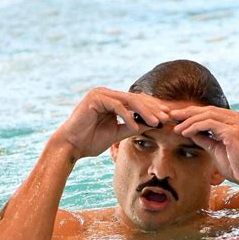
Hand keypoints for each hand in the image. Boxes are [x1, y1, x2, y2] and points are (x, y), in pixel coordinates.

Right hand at [55, 87, 169, 158]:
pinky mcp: (95, 98)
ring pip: (129, 100)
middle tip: (166, 117)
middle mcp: (107, 93)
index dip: (153, 109)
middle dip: (153, 108)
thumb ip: (133, 127)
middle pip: (136, 98)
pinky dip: (128, 116)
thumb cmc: (91, 141)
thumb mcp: (118, 134)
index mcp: (112, 100)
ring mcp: (100, 93)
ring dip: (144, 111)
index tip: (167, 117)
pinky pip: (117, 106)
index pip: (137, 101)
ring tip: (156, 122)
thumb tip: (153, 125)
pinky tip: (136, 126)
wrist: (71, 146)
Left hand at [170, 106, 238, 186]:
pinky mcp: (234, 131)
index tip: (178, 118)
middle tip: (172, 116)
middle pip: (210, 110)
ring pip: (208, 115)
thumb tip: (190, 132)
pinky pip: (209, 124)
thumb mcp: (217, 149)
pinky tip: (185, 133)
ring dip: (189, 121)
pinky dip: (195, 127)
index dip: (195, 114)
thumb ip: (206, 138)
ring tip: (177, 128)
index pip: (213, 112)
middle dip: (188, 113)